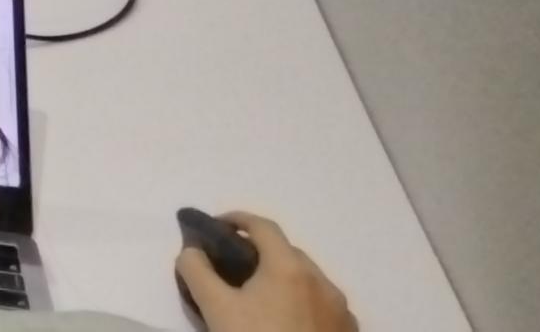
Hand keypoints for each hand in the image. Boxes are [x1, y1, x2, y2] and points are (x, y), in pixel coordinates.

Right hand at [178, 213, 355, 331]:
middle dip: (261, 253)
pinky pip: (323, 304)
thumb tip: (191, 251)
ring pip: (308, 280)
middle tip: (235, 270)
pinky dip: (304, 302)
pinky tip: (290, 321)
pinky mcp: (348, 328)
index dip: (238, 218)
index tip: (217, 225)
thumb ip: (197, 272)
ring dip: (284, 279)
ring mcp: (340, 306)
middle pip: (288, 252)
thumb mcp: (216, 309)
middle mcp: (321, 279)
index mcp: (288, 267)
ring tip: (262, 300)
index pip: (263, 226)